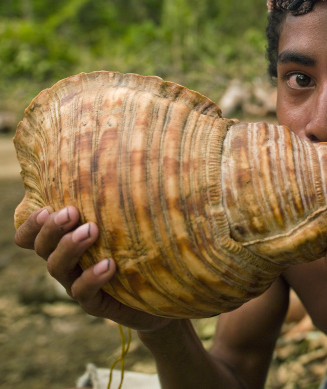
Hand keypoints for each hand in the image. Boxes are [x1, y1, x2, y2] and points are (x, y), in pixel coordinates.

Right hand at [15, 206, 172, 332]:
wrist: (160, 292)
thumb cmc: (141, 246)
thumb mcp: (128, 219)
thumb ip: (119, 197)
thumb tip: (130, 158)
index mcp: (66, 241)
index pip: (32, 235)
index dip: (32, 224)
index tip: (48, 208)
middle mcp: (67, 262)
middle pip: (43, 247)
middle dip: (52, 228)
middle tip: (71, 212)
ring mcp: (78, 283)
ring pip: (58, 268)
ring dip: (70, 247)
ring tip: (91, 230)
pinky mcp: (96, 303)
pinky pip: (84, 293)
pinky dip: (92, 278)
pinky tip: (109, 265)